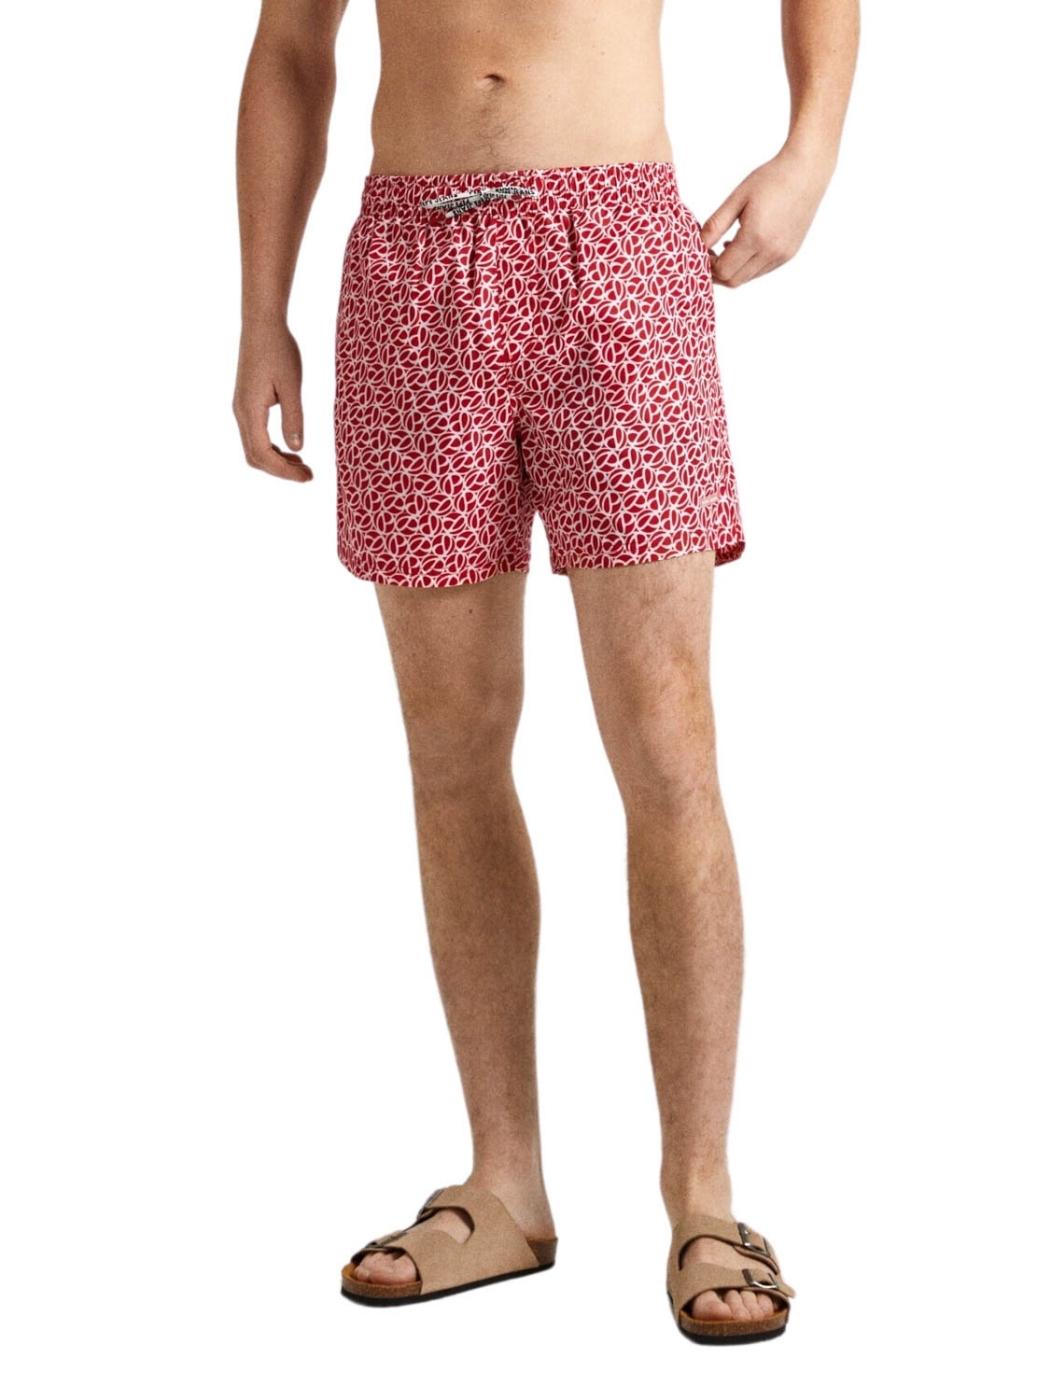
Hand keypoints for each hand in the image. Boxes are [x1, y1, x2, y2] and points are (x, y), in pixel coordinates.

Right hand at [233, 321, 311, 481]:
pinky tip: (291, 449)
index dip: (285, 471)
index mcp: (250, 410)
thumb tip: (297, 449)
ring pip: (254, 448)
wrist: (262, 324)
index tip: (308, 477)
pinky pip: (255, 436)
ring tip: (303, 466)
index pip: (263, 454)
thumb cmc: (279, 350)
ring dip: (276, 461)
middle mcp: (241, 413)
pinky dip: (272, 448)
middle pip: (255, 457)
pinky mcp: (246, 403)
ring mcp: (241, 408)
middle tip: (308, 475)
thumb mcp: (292, 385)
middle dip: (281, 471)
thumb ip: (294, 418)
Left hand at [701, 144, 833, 288]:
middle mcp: (771, 252)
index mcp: (755, 237)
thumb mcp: (737, 198)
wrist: (806, 170)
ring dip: (732, 270)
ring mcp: (782, 255)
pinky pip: (762, 270)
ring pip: (748, 278)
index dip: (707, 266)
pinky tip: (743, 246)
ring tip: (723, 249)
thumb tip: (697, 245)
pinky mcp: (790, 253)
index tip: (700, 252)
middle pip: (734, 280)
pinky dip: (748, 266)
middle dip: (716, 273)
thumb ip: (715, 225)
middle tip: (707, 255)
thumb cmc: (771, 178)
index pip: (723, 270)